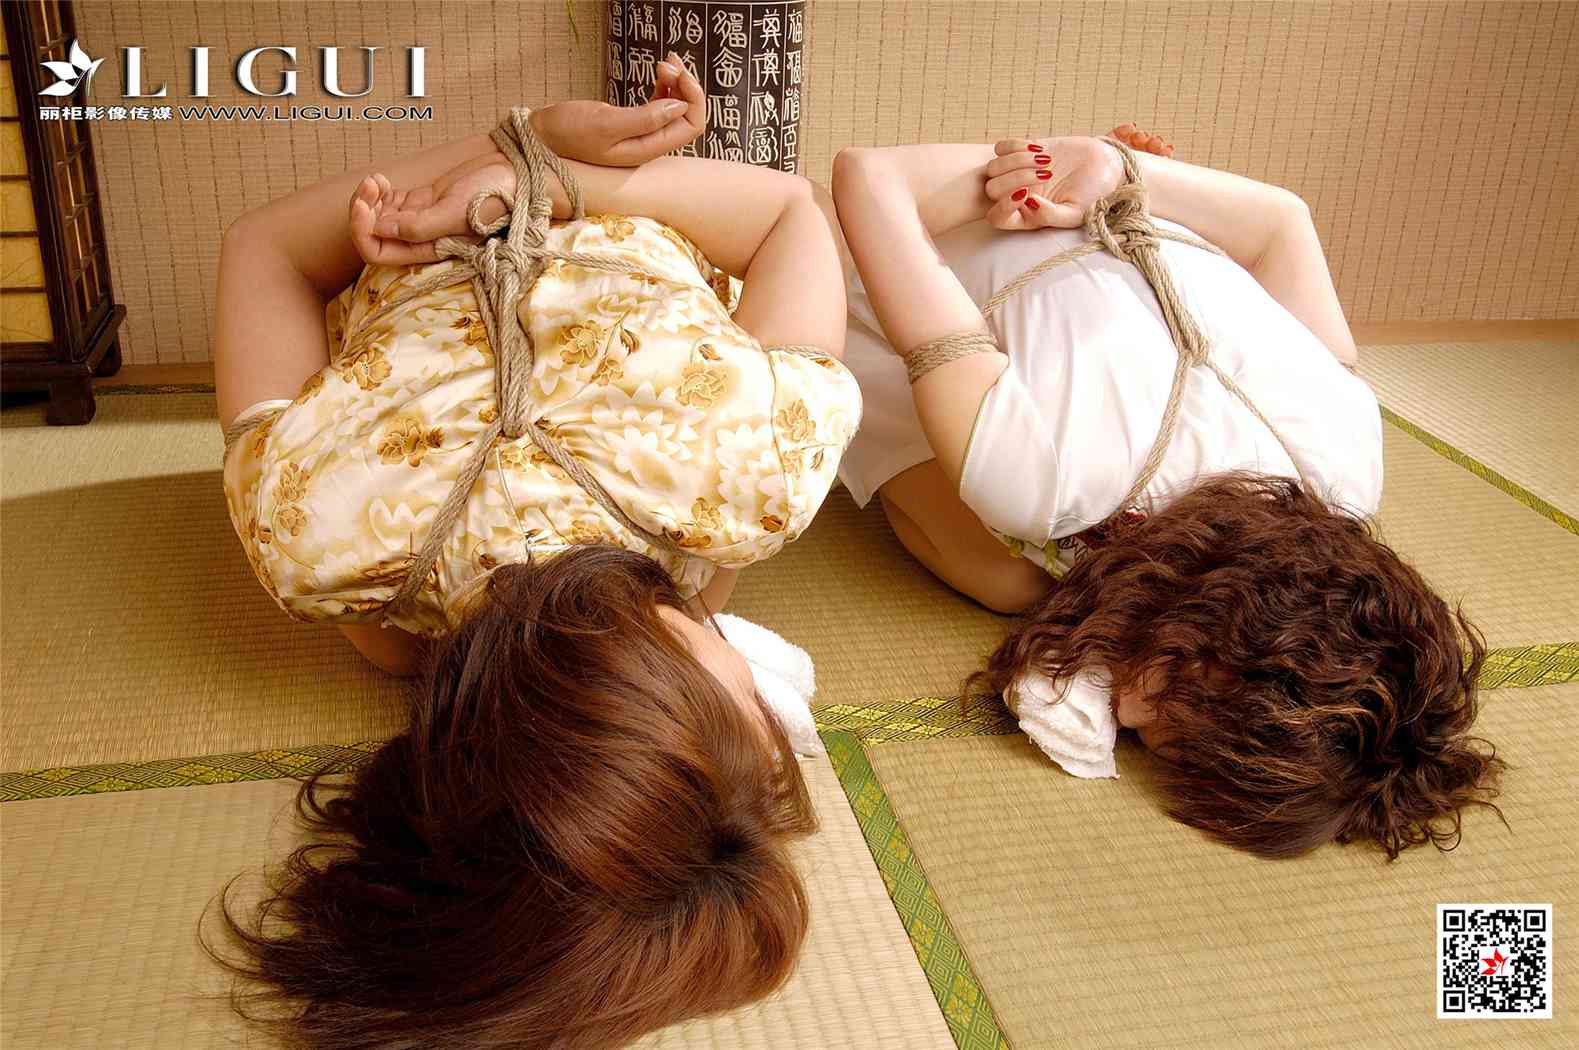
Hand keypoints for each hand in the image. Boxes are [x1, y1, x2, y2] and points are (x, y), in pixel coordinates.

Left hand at [349, 153, 512, 266]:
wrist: (517, 176)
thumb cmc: (494, 196)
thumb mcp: (456, 212)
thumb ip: (419, 226)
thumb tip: (379, 229)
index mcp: (430, 250)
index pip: (380, 253)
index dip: (363, 232)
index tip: (363, 205)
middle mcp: (422, 239)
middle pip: (374, 235)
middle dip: (362, 212)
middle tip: (368, 187)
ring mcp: (422, 219)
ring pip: (379, 217)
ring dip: (368, 199)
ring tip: (375, 180)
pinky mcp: (425, 201)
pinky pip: (390, 203)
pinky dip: (378, 191)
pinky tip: (380, 179)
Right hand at [529, 51, 704, 165]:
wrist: (544, 135)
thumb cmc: (569, 131)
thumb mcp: (606, 123)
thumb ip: (645, 119)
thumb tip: (680, 106)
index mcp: (647, 149)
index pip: (691, 126)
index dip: (694, 98)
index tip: (680, 73)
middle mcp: (649, 144)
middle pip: (687, 116)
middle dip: (685, 86)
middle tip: (668, 62)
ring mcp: (642, 134)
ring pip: (675, 107)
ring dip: (676, 82)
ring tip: (665, 61)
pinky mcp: (633, 123)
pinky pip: (660, 103)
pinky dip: (665, 85)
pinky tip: (660, 70)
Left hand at [982, 136, 1122, 230]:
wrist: (1106, 166)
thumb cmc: (1094, 194)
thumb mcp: (1077, 213)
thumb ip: (1050, 216)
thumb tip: (1028, 204)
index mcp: (1027, 217)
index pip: (997, 218)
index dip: (1003, 207)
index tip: (1026, 193)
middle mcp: (1017, 196)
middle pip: (992, 190)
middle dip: (1015, 178)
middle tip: (1046, 172)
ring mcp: (1016, 174)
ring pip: (994, 168)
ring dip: (1017, 161)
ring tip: (1046, 159)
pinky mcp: (1021, 152)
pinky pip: (1001, 148)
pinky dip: (1016, 146)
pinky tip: (1040, 148)